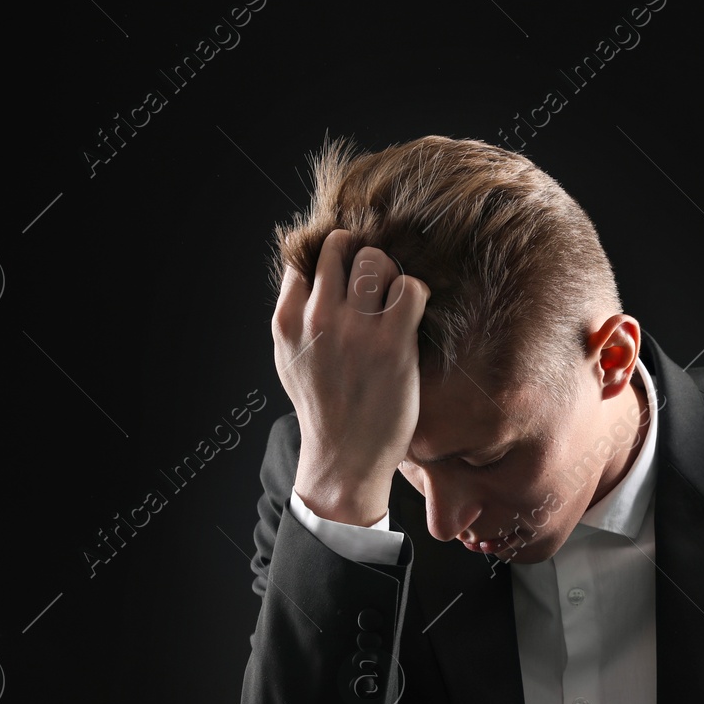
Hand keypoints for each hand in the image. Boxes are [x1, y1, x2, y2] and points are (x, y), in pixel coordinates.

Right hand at [272, 229, 429, 524]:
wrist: (346, 455)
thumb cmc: (323, 408)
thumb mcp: (289, 359)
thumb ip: (295, 316)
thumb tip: (308, 275)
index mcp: (288, 320)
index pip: (304, 260)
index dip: (327, 262)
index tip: (342, 278)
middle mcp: (318, 318)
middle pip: (340, 248)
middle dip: (360, 259)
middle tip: (373, 284)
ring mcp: (356, 329)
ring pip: (376, 260)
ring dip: (389, 273)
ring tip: (392, 299)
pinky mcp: (393, 343)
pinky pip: (410, 288)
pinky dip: (415, 293)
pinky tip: (412, 314)